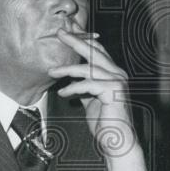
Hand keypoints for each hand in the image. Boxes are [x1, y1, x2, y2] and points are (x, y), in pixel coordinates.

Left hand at [48, 27, 133, 148]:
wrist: (118, 142)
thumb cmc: (105, 122)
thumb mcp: (91, 100)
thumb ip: (84, 87)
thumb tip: (70, 78)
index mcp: (113, 73)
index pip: (98, 50)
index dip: (83, 38)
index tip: (69, 29)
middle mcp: (118, 73)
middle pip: (95, 51)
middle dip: (75, 40)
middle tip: (60, 32)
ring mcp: (117, 81)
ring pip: (89, 68)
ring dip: (67, 68)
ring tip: (52, 71)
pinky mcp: (113, 92)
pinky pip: (89, 84)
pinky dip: (74, 87)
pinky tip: (63, 93)